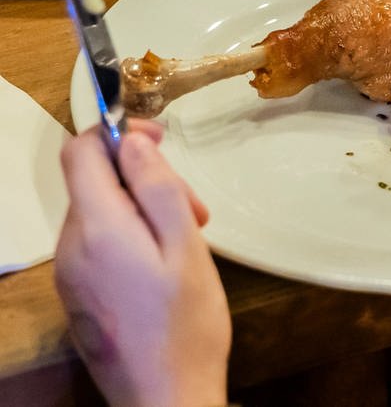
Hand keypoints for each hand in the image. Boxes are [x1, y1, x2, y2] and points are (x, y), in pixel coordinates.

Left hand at [54, 121, 230, 406]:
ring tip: (188, 242)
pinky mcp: (79, 296)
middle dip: (145, 180)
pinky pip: (99, 245)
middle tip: (197, 211)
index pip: (81, 152)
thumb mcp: (186, 247)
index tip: (161, 140)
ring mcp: (70, 274)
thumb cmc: (186, 324)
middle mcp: (71, 247)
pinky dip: (132, 239)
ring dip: (143, 211)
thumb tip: (132, 141)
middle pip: (96, 184)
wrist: (164, 398)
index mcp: (97, 228)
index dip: (118, 133)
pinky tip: (166, 267)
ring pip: (101, 214)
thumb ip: (158, 189)